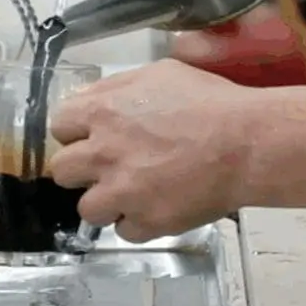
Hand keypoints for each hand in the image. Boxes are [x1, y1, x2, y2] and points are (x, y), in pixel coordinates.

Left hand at [48, 60, 256, 243]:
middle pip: (63, 171)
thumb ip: (116, 88)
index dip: (76, 132)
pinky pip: (125, 231)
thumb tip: (91, 100)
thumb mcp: (160, 73)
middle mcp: (102, 154)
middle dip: (84, 169)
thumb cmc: (209, 102)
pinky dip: (140, 222)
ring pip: (88, 209)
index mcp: (102, 112)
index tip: (93, 135)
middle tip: (111, 166)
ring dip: (108, 202)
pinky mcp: (145, 223)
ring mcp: (121, 193)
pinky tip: (160, 206)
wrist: (246, 143)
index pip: (59, 126)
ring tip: (136, 193)